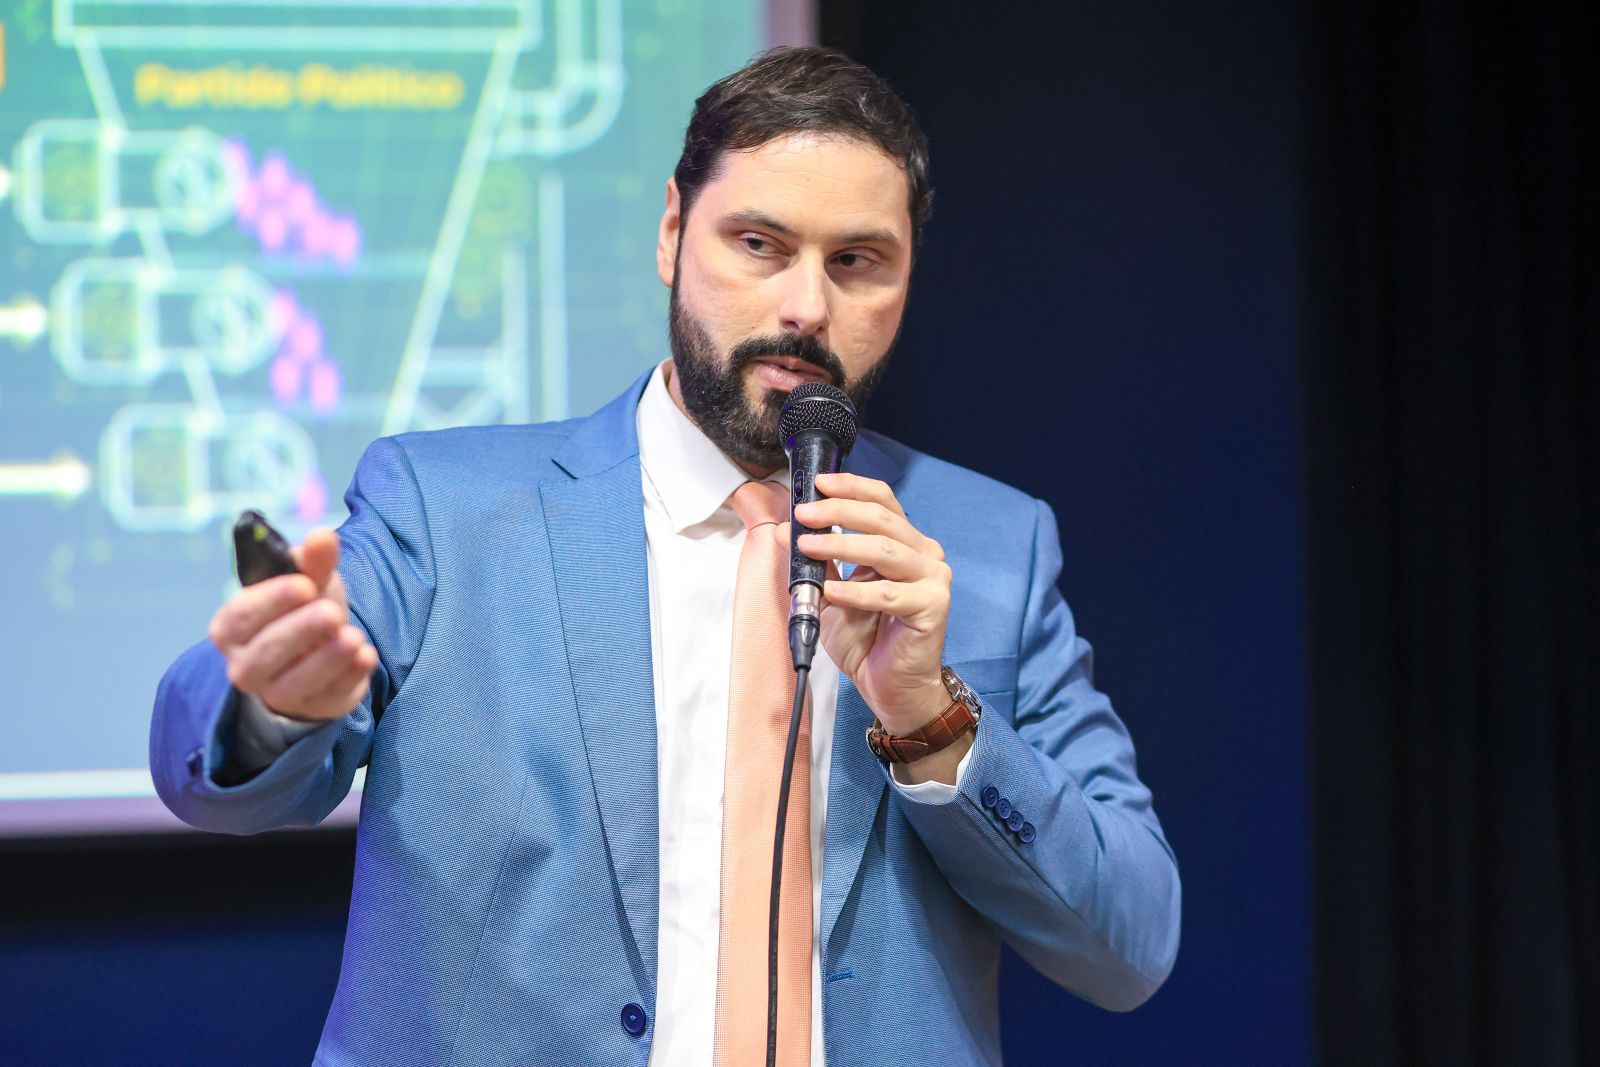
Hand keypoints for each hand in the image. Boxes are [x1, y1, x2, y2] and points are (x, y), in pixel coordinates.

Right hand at [207, 528, 376, 722]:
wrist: (319, 651)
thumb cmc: (302, 610)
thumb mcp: (309, 580)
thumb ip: (314, 560)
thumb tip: (322, 535)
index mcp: (232, 628)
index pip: (241, 615)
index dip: (271, 600)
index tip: (305, 585)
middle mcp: (245, 665)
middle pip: (264, 653)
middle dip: (300, 631)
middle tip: (331, 613)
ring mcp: (277, 693)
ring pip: (292, 684)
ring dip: (325, 660)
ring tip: (354, 637)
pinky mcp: (313, 708)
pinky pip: (328, 698)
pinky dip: (348, 678)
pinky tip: (366, 656)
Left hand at [791, 472, 951, 736]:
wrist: (891, 687)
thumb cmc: (866, 640)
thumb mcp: (831, 594)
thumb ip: (816, 563)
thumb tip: (785, 531)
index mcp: (904, 543)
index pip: (882, 500)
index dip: (851, 488)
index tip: (818, 484)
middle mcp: (924, 554)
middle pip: (882, 518)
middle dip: (838, 512)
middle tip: (804, 515)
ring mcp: (932, 579)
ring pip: (886, 550)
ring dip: (842, 546)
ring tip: (808, 546)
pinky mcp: (932, 606)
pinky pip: (888, 593)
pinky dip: (856, 591)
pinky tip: (831, 592)